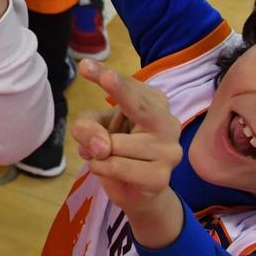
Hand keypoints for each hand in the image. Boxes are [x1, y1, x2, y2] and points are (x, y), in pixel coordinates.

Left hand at [71, 60, 185, 228]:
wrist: (136, 190)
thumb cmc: (116, 148)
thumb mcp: (93, 128)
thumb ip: (88, 127)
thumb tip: (101, 146)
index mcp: (153, 103)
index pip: (128, 86)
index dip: (107, 77)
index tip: (86, 65)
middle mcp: (167, 122)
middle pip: (138, 106)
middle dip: (120, 91)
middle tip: (106, 77)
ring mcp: (169, 151)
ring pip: (114, 144)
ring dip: (98, 152)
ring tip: (106, 156)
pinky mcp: (161, 177)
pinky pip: (117, 167)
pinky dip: (101, 167)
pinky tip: (108, 169)